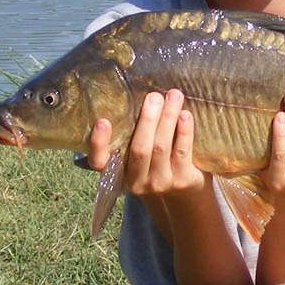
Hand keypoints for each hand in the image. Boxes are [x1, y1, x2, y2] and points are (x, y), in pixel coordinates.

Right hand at [88, 89, 207, 196]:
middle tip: (154, 96)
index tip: (102, 121)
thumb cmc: (157, 161)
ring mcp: (160, 182)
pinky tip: (185, 115)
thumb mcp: (139, 153)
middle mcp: (137, 181)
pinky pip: (182, 152)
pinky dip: (184, 131)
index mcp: (119, 171)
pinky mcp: (183, 181)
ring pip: (161, 147)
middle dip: (147, 119)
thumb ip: (134, 132)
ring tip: (174, 96)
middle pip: (139, 149)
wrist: (186, 191)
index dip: (98, 143)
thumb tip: (139, 93)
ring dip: (167, 118)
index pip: (100, 162)